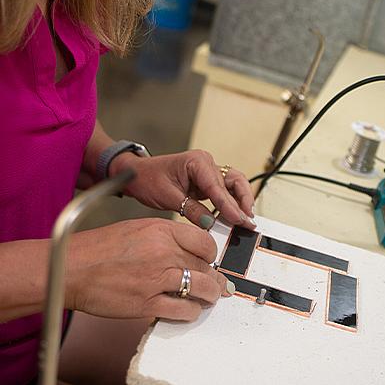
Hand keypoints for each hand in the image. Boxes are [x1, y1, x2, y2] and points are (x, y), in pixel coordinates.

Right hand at [67, 219, 232, 320]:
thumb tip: (188, 250)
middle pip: (206, 267)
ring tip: (207, 298)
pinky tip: (187, 310)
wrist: (69, 269)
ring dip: (209, 296)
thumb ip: (165, 238)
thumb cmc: (97, 250)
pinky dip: (191, 312)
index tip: (209, 262)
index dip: (210, 255)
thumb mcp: (136, 229)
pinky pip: (185, 310)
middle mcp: (164, 252)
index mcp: (162, 231)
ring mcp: (158, 279)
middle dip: (212, 277)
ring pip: (203, 288)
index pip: (205, 242)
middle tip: (214, 283)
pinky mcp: (148, 304)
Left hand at [112, 150, 254, 229]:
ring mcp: (208, 171)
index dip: (229, 206)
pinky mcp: (207, 181)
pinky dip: (232, 201)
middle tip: (247, 222)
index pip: (218, 187)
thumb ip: (191, 210)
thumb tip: (210, 223)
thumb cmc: (148, 179)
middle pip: (233, 182)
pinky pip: (226, 190)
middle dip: (242, 203)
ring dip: (242, 200)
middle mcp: (206, 163)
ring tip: (246, 217)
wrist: (136, 175)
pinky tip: (235, 214)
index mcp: (197, 162)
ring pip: (235, 183)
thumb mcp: (168, 197)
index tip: (239, 220)